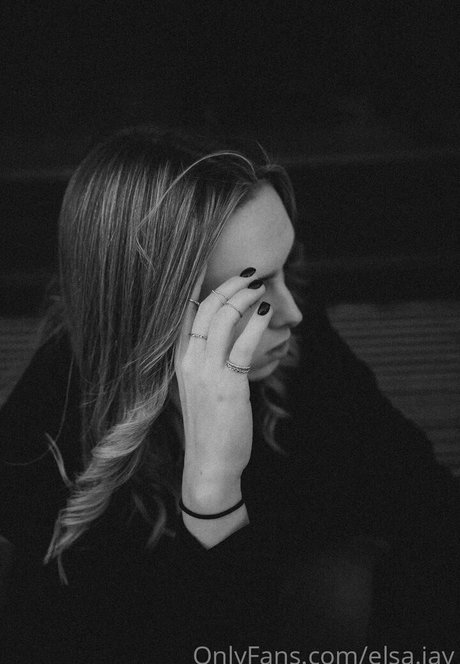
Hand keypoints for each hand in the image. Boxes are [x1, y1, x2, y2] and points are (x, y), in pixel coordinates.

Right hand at [174, 269, 271, 539]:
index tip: (215, 268)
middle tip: (249, 273)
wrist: (209, 464)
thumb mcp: (200, 388)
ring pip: (222, 319)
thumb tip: (228, 340)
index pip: (185, 313)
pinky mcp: (228, 385)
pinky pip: (241, 345)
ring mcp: (206, 372)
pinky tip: (266, 313)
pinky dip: (255, 324)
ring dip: (243, 297)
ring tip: (260, 286)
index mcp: (180, 361)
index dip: (200, 287)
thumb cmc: (209, 427)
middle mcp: (189, 362)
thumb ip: (208, 362)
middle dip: (228, 284)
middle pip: (205, 308)